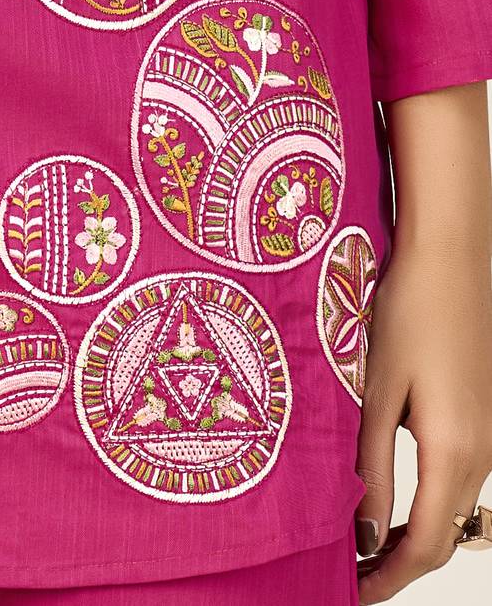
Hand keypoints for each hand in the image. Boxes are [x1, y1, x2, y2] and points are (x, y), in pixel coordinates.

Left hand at [355, 81, 491, 603]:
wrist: (451, 252)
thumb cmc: (409, 310)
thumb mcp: (377, 388)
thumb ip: (372, 461)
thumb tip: (363, 528)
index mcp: (454, 451)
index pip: (425, 545)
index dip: (387, 578)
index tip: (349, 591)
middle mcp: (479, 451)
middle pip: (442, 534)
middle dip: (396, 562)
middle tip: (346, 571)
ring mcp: (483, 431)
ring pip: (450, 506)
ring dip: (408, 530)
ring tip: (355, 536)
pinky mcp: (476, 411)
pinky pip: (453, 476)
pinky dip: (422, 498)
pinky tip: (386, 488)